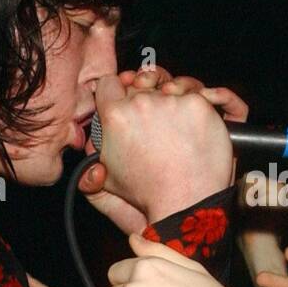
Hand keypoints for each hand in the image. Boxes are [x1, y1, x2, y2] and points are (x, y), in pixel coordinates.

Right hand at [83, 73, 232, 230]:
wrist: (187, 202)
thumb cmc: (150, 193)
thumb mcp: (108, 180)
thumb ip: (91, 160)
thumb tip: (89, 151)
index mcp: (115, 115)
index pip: (110, 83)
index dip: (116, 94)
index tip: (124, 102)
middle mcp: (141, 102)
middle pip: (139, 84)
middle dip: (144, 97)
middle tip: (154, 119)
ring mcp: (172, 101)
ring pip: (168, 86)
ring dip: (170, 100)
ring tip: (174, 125)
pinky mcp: (198, 104)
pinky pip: (194, 93)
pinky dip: (193, 106)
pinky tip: (191, 125)